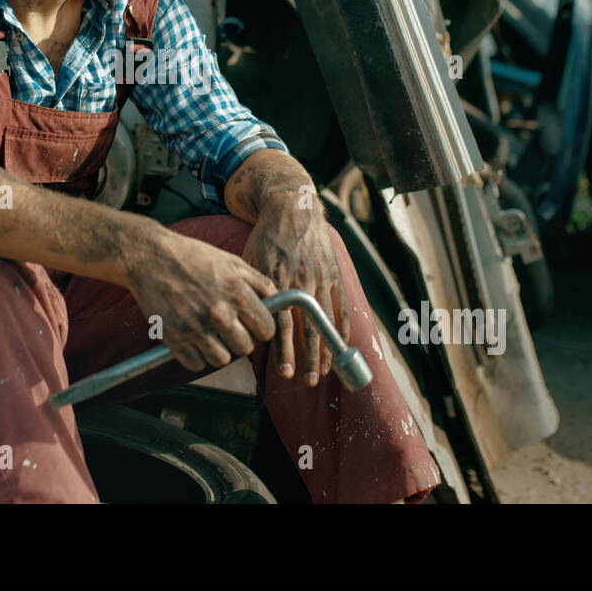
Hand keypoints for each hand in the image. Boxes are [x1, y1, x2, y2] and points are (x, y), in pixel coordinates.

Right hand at [126, 229, 276, 371]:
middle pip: (245, 348)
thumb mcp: (231, 261)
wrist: (150, 256)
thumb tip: (280, 301)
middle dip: (240, 339)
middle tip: (228, 328)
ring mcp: (195, 328)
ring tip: (210, 333)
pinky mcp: (174, 338)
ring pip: (222, 359)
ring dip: (219, 350)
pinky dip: (196, 355)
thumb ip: (259, 282)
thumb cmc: (192, 255)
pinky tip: (193, 338)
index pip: (267, 330)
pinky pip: (196, 364)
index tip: (253, 324)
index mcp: (236, 292)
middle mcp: (218, 313)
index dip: (261, 328)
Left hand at [241, 201, 350, 385]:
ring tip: (325, 372)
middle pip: (307, 329)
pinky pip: (341, 306)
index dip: (284, 351)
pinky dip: (342, 328)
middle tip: (308, 381)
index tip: (285, 373)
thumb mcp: (250, 263)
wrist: (291, 208)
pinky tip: (341, 346)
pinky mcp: (333, 273)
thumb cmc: (265, 239)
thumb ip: (254, 294)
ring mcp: (320, 278)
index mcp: (278, 281)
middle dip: (308, 358)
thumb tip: (249, 327)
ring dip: (327, 350)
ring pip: (326, 321)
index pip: (283, 325)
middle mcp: (301, 282)